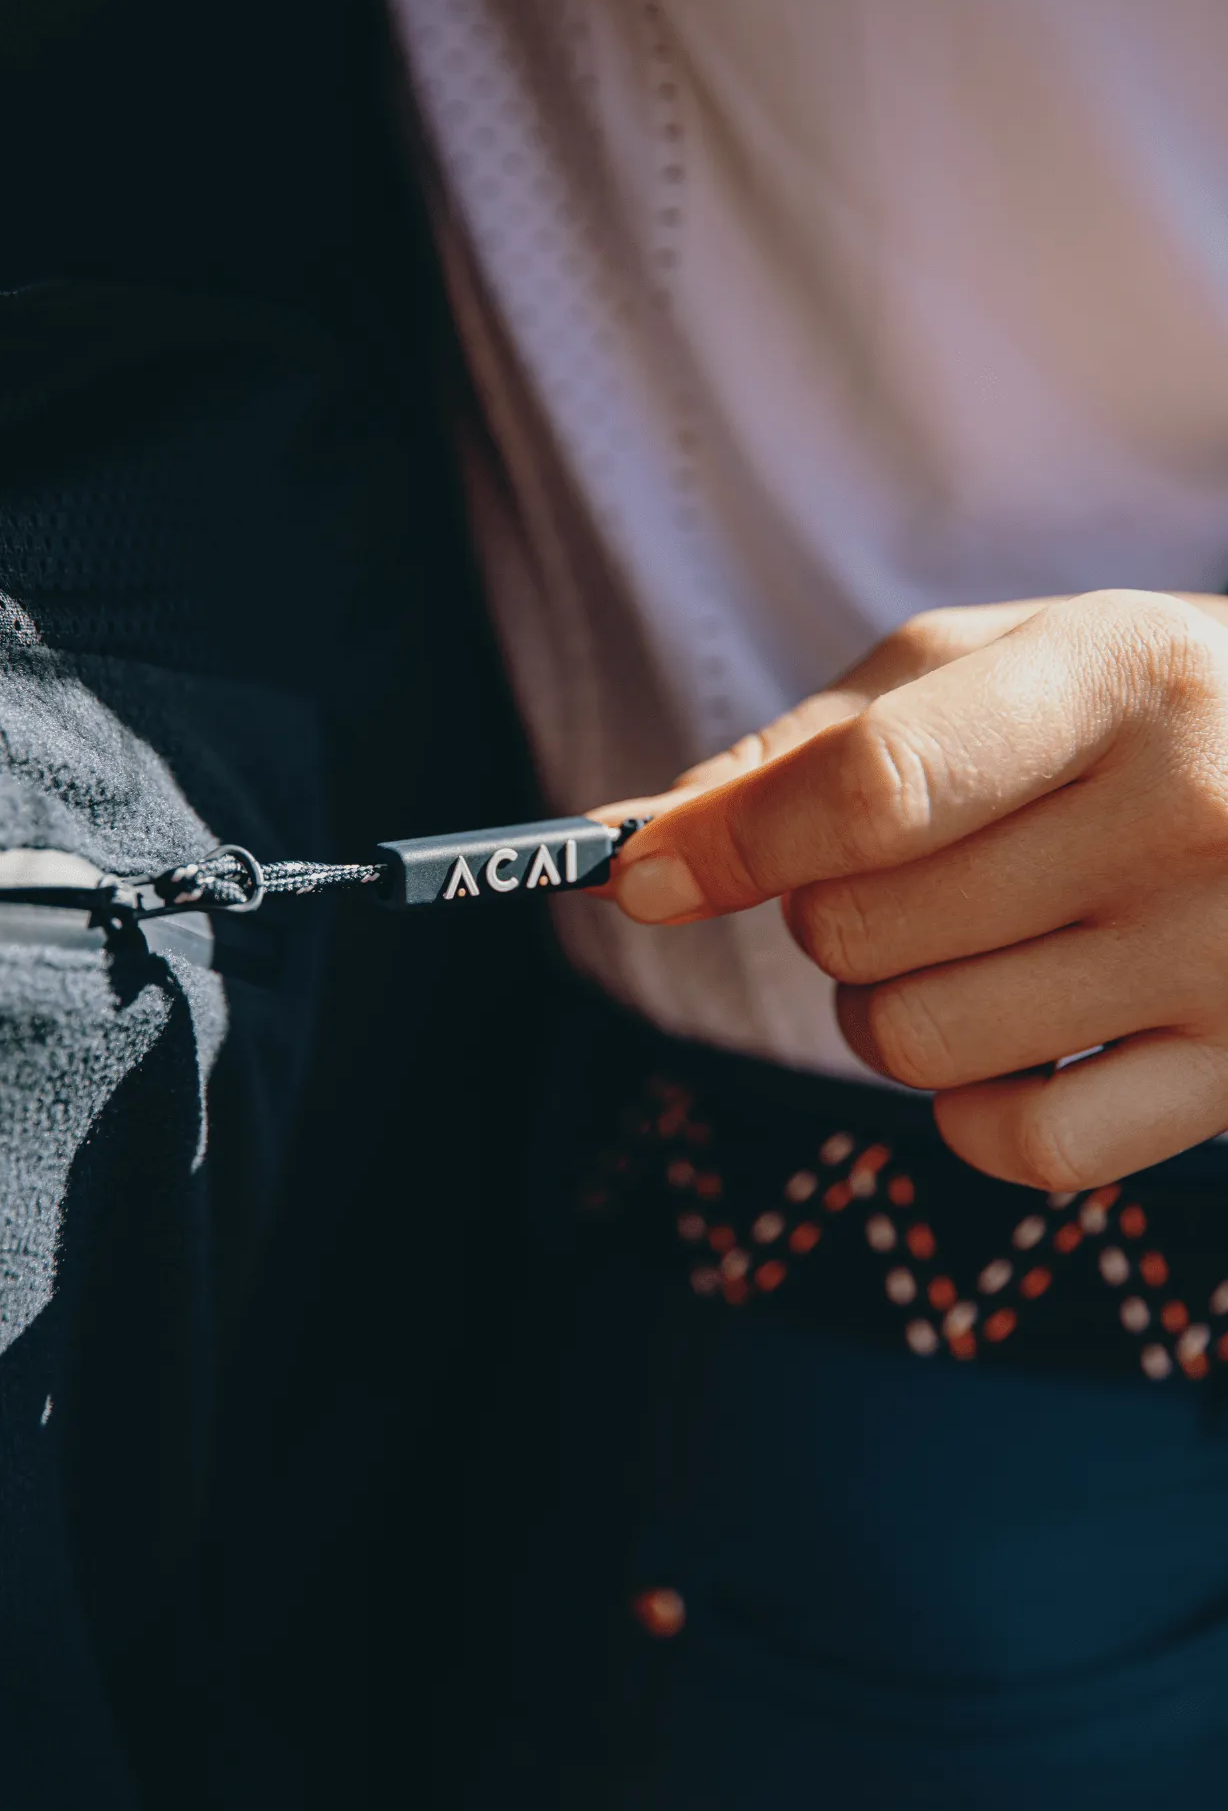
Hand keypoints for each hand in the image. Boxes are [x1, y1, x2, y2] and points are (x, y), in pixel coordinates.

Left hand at [598, 590, 1227, 1188]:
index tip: (641, 875)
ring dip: (880, 1008)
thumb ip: (826, 740)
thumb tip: (656, 833)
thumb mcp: (1007, 661)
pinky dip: (968, 1109)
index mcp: (1119, 677)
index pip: (875, 788)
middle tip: (891, 876)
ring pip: (917, 1044)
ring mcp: (1224, 959)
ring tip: (958, 945)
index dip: (733, 843)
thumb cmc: (1154, 708)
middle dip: (822, 909)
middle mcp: (1189, 815)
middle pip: (867, 925)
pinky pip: (1021, 1149)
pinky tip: (1013, 1037)